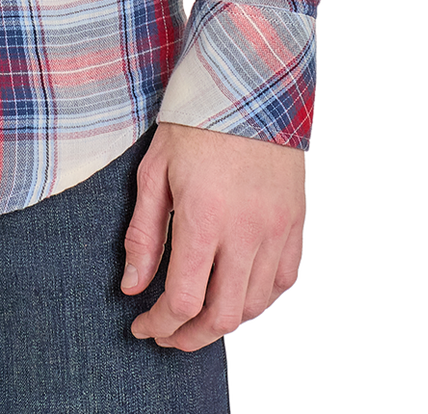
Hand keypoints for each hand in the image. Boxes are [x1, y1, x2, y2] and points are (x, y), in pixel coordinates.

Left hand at [122, 120, 305, 349]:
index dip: (160, 324)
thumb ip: (143, 235)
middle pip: (222, 316)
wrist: (248, 88)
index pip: (184, 299)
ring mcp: (276, 230)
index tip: (142, 327)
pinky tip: (236, 296)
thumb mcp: (154, 172)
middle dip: (189, 337)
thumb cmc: (194, 125)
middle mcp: (245, 232)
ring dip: (223, 322)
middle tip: (166, 336)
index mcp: (204, 218)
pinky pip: (283, 281)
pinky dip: (258, 300)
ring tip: (196, 318)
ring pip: (253, 305)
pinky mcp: (295, 224)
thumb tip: (132, 287)